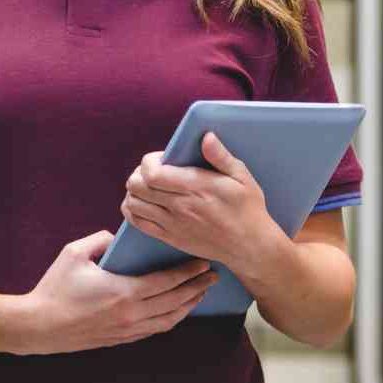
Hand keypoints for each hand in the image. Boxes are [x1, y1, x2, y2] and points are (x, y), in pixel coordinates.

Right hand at [14, 230, 216, 354]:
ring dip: (188, 305)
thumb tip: (116, 236)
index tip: (203, 262)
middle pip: (175, 301)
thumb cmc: (54, 288)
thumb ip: (99, 239)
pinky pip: (155, 330)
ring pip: (169, 320)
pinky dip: (171, 319)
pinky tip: (178, 311)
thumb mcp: (74, 254)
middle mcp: (131, 314)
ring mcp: (127, 330)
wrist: (37, 326)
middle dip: (197, 287)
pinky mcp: (121, 340)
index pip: (167, 282)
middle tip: (214, 276)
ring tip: (202, 293)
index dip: (188, 273)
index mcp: (124, 292)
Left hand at [121, 132, 285, 276]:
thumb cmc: (248, 208)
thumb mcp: (242, 178)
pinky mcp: (170, 237)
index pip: (152, 173)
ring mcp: (172, 224)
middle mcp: (180, 206)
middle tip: (153, 170)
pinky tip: (144, 204)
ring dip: (135, 192)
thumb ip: (221, 156)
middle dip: (139, 173)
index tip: (161, 158)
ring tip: (149, 186)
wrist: (249, 246)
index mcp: (196, 187)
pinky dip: (133, 210)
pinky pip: (138, 223)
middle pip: (137, 186)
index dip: (148, 161)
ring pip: (133, 204)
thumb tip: (206, 137)